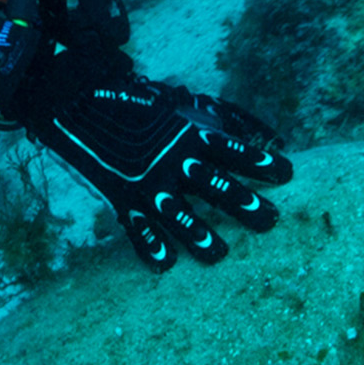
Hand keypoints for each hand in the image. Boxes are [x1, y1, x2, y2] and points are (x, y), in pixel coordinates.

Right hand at [11, 45, 293, 268]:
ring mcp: (148, 182)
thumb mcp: (173, 104)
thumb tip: (239, 127)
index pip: (235, 151)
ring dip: (203, 238)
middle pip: (218, 188)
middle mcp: (174, 160)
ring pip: (183, 217)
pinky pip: (140, 228)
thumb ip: (204, 118)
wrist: (76, 102)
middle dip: (246, 206)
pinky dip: (151, 247)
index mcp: (189, 134)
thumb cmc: (129, 100)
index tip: (287, 174)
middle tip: (270, 221)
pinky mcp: (123, 197)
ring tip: (220, 255)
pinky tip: (165, 264)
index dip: (261, 163)